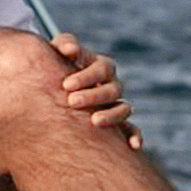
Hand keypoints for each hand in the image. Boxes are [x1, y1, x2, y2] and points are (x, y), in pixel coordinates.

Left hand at [50, 33, 140, 149]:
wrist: (56, 84)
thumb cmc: (57, 63)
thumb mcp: (58, 51)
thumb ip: (64, 45)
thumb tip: (69, 49)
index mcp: (102, 66)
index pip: (102, 68)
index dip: (86, 76)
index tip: (66, 84)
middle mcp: (112, 84)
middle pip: (112, 90)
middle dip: (93, 96)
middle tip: (71, 102)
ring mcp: (115, 104)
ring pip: (124, 109)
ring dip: (112, 115)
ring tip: (94, 121)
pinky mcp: (116, 122)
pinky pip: (131, 129)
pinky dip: (134, 135)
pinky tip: (133, 145)